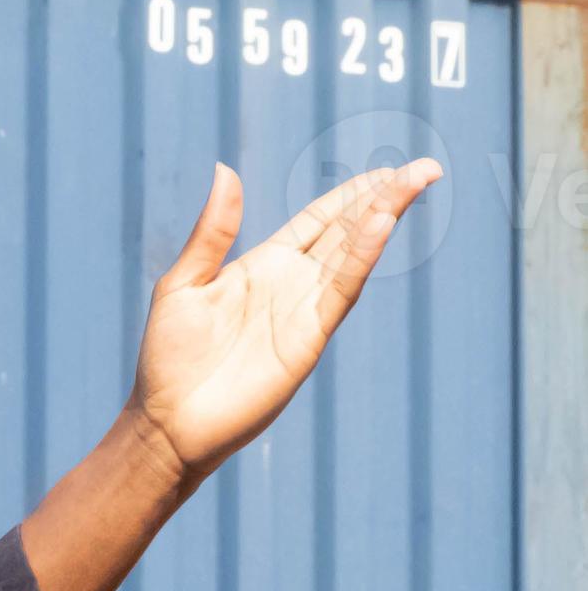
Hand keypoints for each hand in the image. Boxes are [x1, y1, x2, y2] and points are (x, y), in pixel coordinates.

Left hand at [127, 158, 442, 485]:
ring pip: (352, 255)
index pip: (319, 221)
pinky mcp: (306, 339)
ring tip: (415, 181)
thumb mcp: (183, 283)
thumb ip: (213, 231)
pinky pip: (339, 291)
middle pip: (347, 231)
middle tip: (425, 167)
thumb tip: (224, 169)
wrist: (166, 423)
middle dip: (384, 197)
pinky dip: (361, 257)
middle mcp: (290, 285)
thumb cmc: (167, 359)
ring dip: (383, 217)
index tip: (387, 169)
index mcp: (262, 267)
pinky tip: (381, 224)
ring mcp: (302, 312)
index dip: (352, 194)